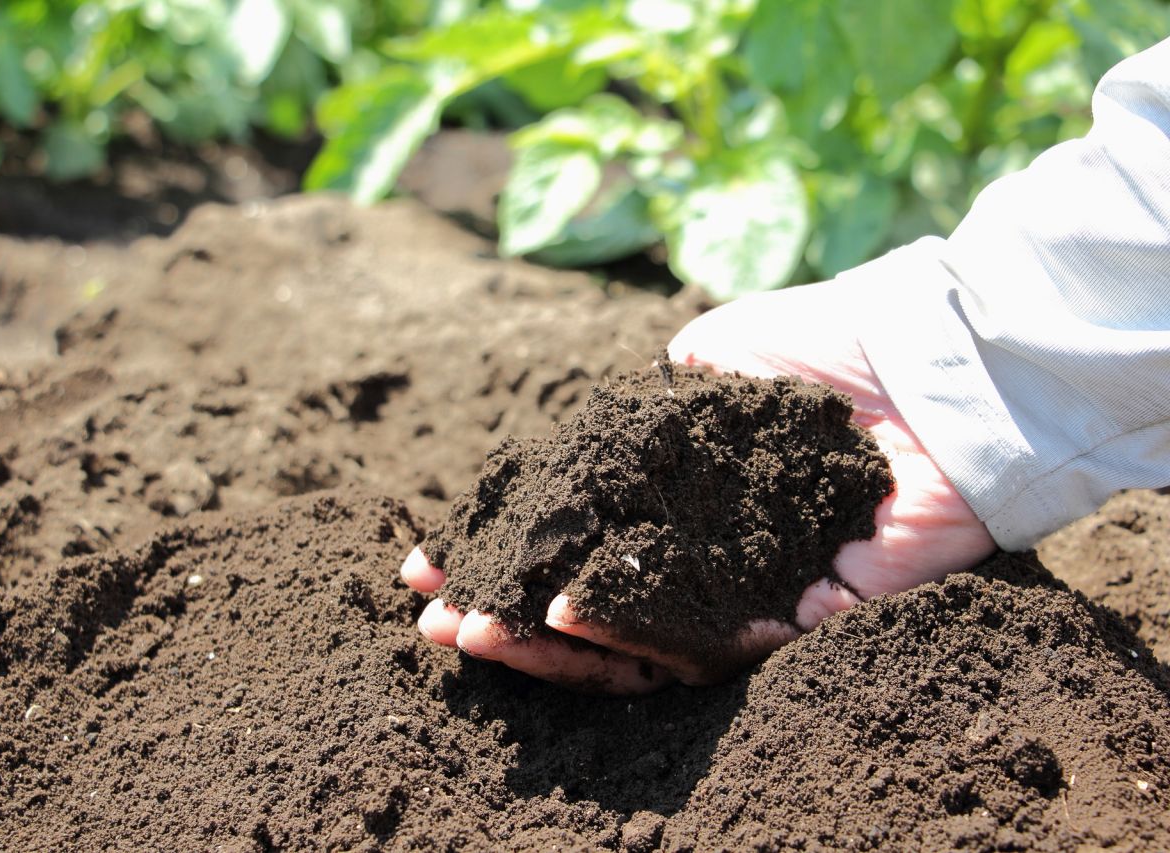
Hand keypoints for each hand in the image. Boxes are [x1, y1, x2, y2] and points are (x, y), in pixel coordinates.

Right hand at [401, 280, 995, 692]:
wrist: (927, 360)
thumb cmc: (819, 346)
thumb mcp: (705, 362)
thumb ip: (642, 415)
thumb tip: (580, 463)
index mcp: (680, 496)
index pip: (578, 540)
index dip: (507, 552)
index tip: (430, 563)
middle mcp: (705, 549)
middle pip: (596, 599)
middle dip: (510, 611)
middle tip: (441, 616)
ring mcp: (748, 587)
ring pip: (636, 639)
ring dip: (550, 641)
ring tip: (477, 628)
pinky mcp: (800, 616)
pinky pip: (706, 642)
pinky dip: (631, 634)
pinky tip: (562, 613)